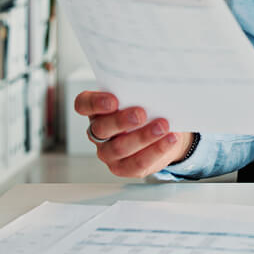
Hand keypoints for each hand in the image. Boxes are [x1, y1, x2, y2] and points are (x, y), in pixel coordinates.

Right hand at [74, 90, 195, 177]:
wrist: (161, 132)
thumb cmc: (146, 109)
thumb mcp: (140, 97)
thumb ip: (139, 92)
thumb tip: (154, 86)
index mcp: (97, 110)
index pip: (83, 104)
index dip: (95, 103)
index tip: (113, 100)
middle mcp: (98, 132)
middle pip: (101, 128)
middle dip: (121, 121)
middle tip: (141, 113)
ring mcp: (108, 152)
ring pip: (119, 148)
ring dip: (142, 137)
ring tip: (162, 126)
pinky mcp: (124, 167)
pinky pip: (137, 163)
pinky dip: (156, 150)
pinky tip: (169, 139)